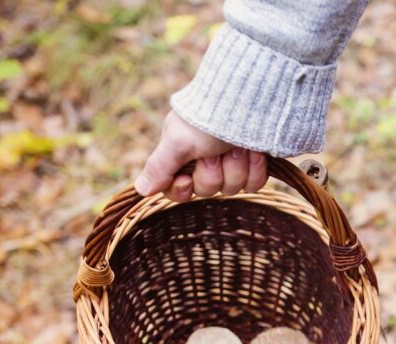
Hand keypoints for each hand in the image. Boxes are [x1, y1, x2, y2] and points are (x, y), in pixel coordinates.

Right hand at [135, 111, 267, 200]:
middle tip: (214, 150)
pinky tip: (254, 151)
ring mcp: (232, 164)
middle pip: (207, 190)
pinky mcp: (254, 166)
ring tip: (237, 145)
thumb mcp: (177, 141)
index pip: (177, 191)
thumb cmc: (207, 117)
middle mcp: (206, 162)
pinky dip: (254, 168)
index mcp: (183, 156)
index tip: (186, 179)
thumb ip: (159, 166)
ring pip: (233, 188)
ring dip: (235, 165)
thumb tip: (141, 189)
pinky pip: (254, 184)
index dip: (181, 190)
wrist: (248, 101)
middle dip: (213, 170)